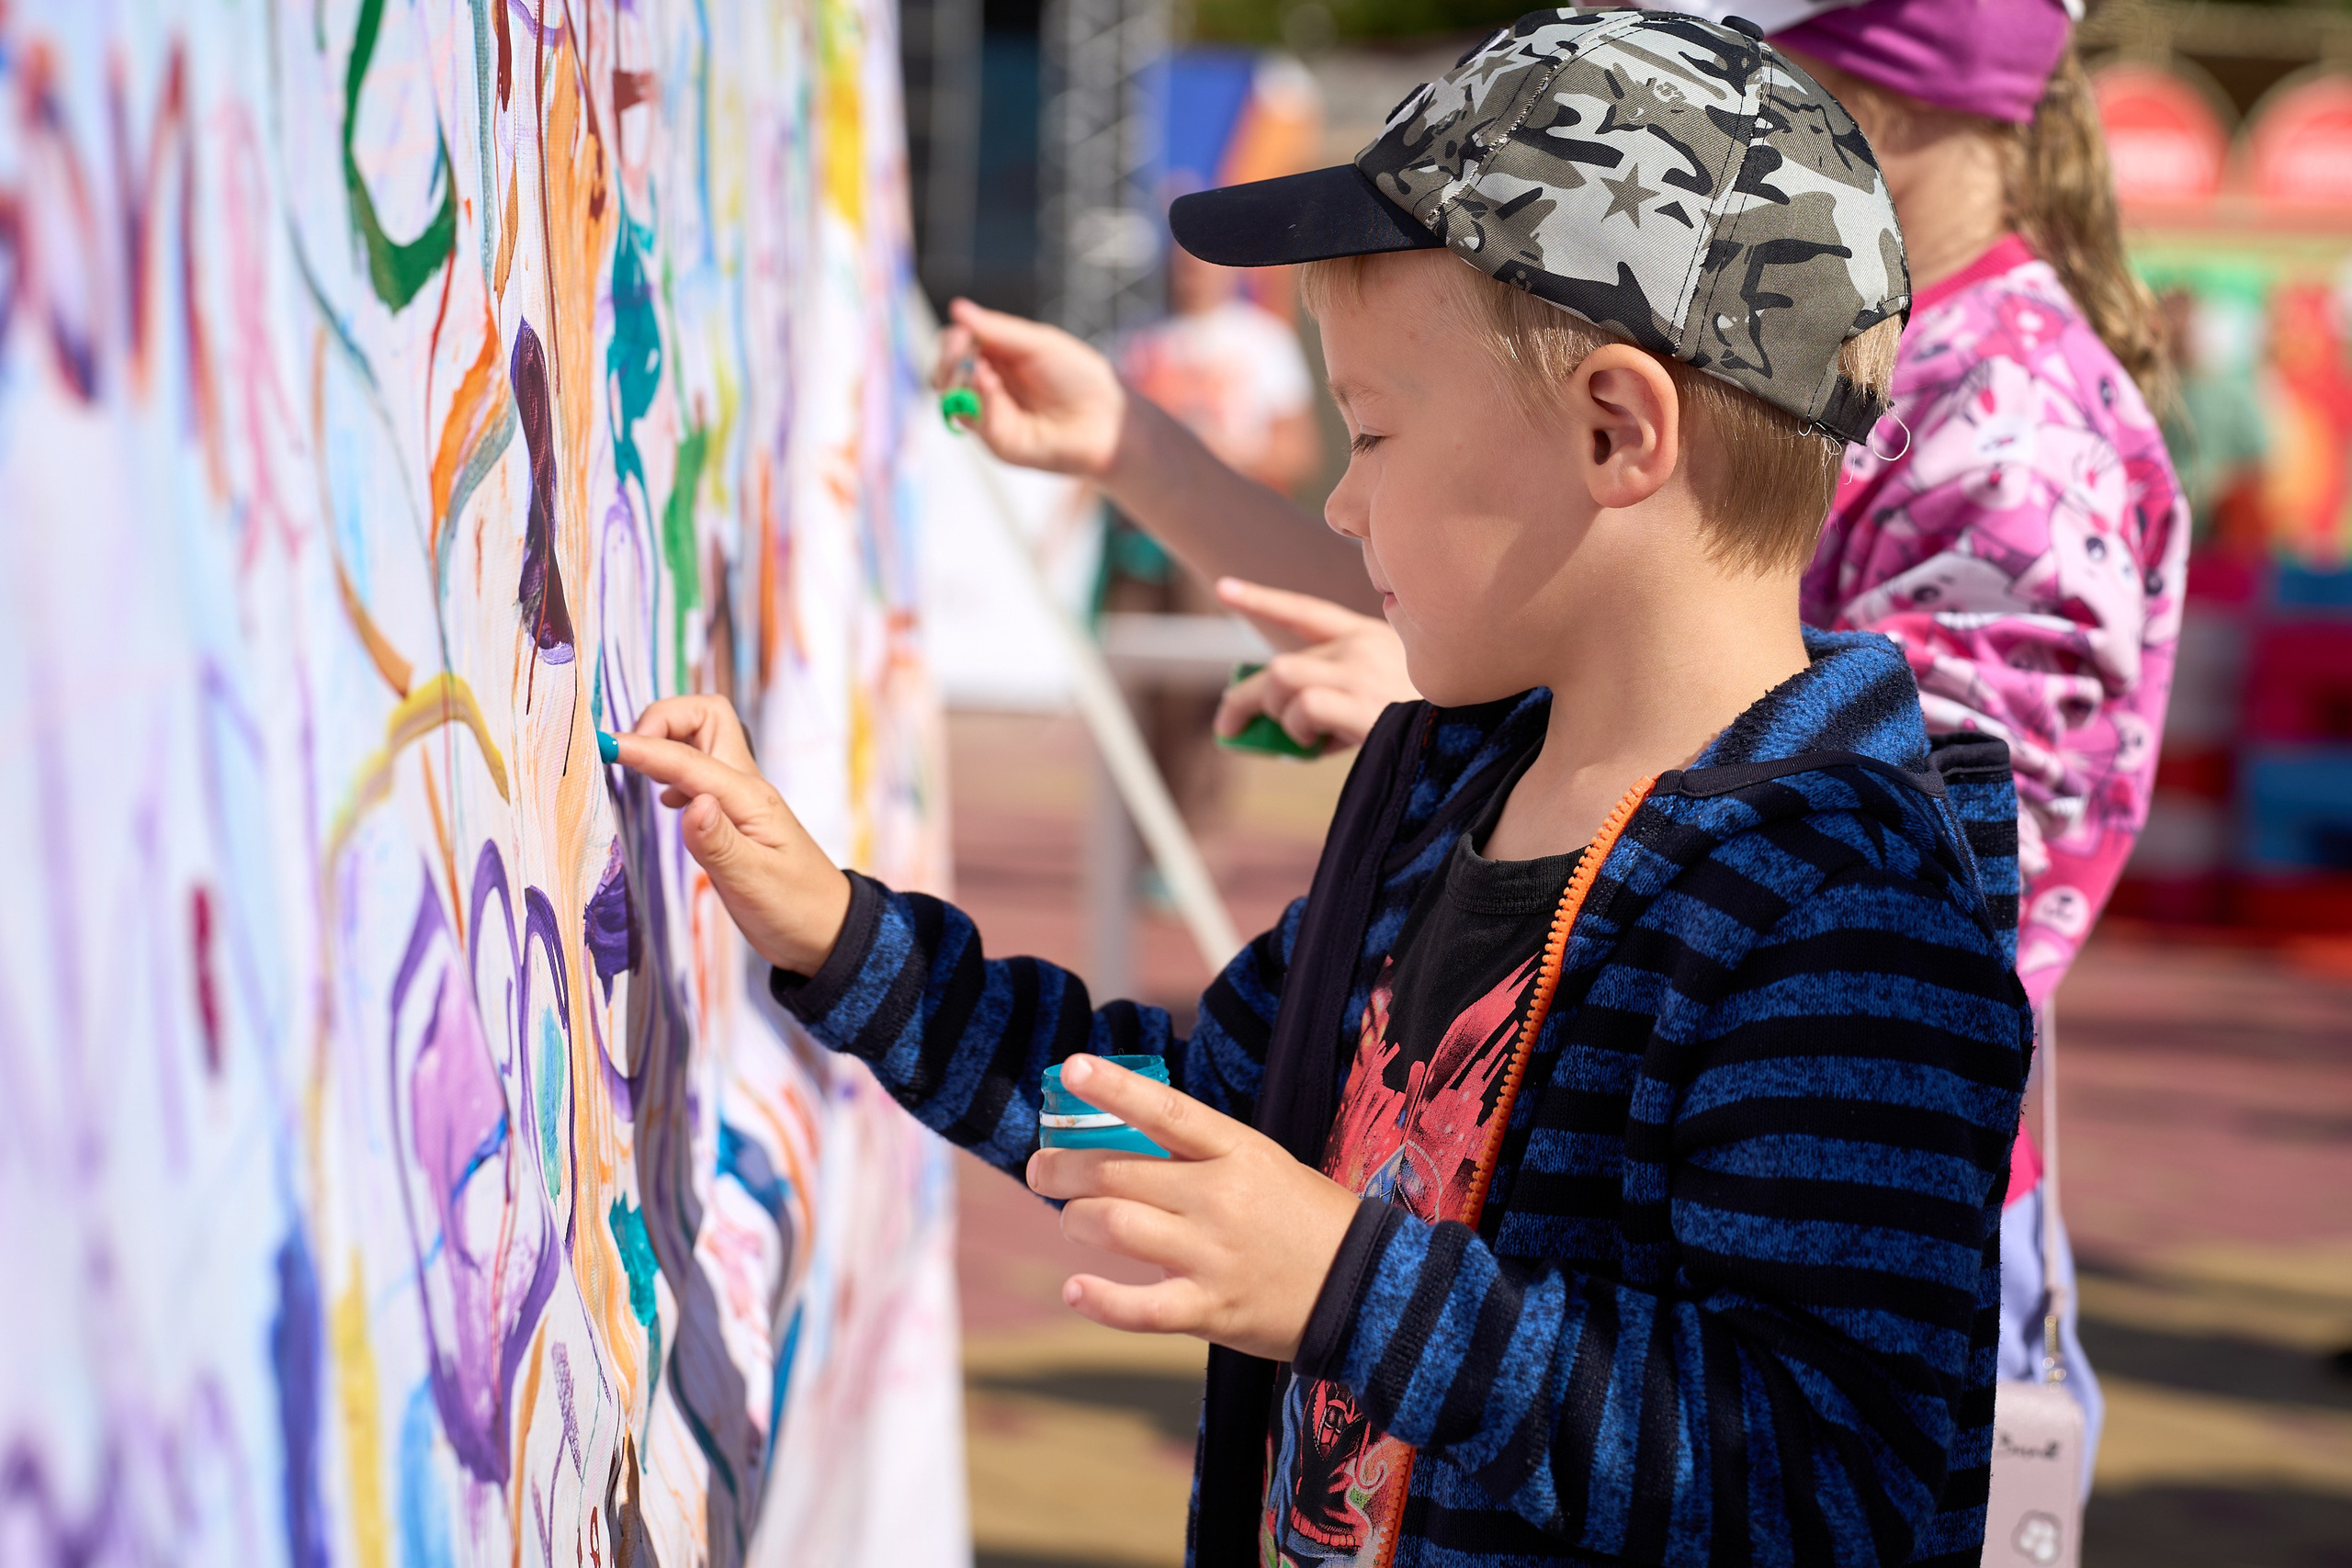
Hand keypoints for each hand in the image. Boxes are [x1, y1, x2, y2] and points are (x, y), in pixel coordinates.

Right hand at [605, 695, 851, 975]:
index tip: (603, 745)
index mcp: (749, 798)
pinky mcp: (732, 815)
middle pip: (706, 717)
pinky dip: (673, 770)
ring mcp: (739, 798)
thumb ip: (717, 842)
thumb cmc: (795, 908)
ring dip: (666, 741)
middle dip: (663, 718)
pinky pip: (699, 771)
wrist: (825, 931)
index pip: (687, 759)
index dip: (644, 749)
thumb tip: (690, 802)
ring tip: (635, 768)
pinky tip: (665, 800)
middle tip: (628, 752)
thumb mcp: (753, 882)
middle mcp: (745, 788)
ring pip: (701, 740)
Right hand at [933, 298, 1127, 480]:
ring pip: (950, 399)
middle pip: (943, 373)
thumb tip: (956, 307)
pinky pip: (975, 420)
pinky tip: (990, 385)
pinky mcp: (998, 441)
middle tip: (960, 351)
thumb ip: (997, 330)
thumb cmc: (1079, 378)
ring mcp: (990, 415)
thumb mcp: (1038, 344)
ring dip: (958, 379)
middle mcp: (987, 386)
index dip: (953, 340)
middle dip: (946, 360)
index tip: (963, 335)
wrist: (1106, 419)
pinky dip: (979, 400)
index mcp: (997, 358)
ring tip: (980, 370)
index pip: (956, 347)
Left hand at [1025, 1055, 1361, 1361]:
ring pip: (1116, 1226)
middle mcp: (1221, 1198)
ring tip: (1073, 1220)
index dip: (1115, 1088)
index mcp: (1239, 1152)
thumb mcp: (1262, 1166)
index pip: (1167, 1111)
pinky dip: (1099, 1300)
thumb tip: (1121, 1145)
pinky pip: (1140, 1307)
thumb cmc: (1305, 1220)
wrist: (1367, 1289)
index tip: (1071, 1069)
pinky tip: (1075, 1289)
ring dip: (1077, 1220)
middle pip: (1119, 1172)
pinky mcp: (1212, 1310)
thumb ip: (1198, 1157)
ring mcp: (1214, 1255)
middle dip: (1063, 1168)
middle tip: (1042, 1169)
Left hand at [1213, 578, 1420, 752]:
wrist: (1470, 739)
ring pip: (1282, 678)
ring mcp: (1364, 669)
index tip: (1223, 588)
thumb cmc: (1422, 728)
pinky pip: (1303, 707)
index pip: (1305, 612)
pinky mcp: (1365, 701)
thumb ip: (1331, 702)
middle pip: (1279, 663)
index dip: (1261, 600)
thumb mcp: (1379, 700)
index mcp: (1369, 637)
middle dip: (1245, 699)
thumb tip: (1276, 731)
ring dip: (1274, 715)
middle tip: (1230, 728)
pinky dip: (1297, 730)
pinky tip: (1316, 745)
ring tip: (1298, 739)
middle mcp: (1363, 645)